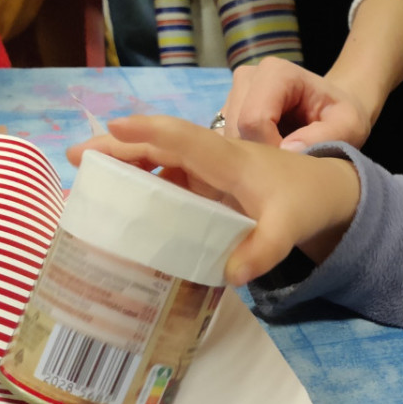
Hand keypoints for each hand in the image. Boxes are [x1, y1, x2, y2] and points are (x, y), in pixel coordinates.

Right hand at [67, 115, 360, 283]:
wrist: (326, 191)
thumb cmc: (304, 201)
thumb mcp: (289, 228)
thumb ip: (265, 250)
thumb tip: (232, 275)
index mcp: (229, 160)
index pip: (184, 139)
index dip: (150, 132)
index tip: (114, 128)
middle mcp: (213, 157)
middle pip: (160, 144)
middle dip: (119, 147)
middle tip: (76, 157)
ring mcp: (209, 169)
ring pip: (161, 159)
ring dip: (125, 164)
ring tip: (87, 178)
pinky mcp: (208, 183)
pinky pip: (170, 177)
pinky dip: (144, 182)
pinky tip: (122, 200)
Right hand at [221, 56, 373, 150]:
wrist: (332, 108)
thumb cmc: (342, 115)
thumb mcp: (349, 126)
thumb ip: (327, 136)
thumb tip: (287, 150)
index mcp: (276, 73)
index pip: (254, 120)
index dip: (271, 149)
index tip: (294, 163)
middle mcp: (248, 77)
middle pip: (237, 130)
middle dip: (261, 156)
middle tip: (289, 167)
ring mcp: (233, 93)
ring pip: (228, 140)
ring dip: (253, 158)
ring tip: (282, 161)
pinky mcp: (227, 112)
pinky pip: (226, 143)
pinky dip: (245, 157)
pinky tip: (268, 160)